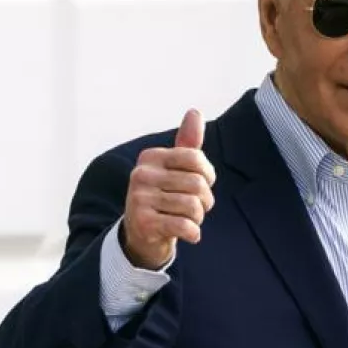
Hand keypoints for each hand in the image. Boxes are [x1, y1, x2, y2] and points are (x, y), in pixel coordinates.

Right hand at [122, 109, 216, 269]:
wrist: (141, 236)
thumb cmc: (164, 197)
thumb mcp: (175, 169)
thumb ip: (187, 143)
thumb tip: (195, 111)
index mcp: (151, 157)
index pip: (195, 157)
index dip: (208, 174)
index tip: (204, 184)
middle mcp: (141, 174)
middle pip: (197, 184)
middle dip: (206, 200)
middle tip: (198, 208)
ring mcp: (139, 199)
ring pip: (193, 207)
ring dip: (198, 218)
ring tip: (189, 220)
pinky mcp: (143, 223)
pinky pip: (183, 226)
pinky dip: (193, 233)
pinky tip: (189, 234)